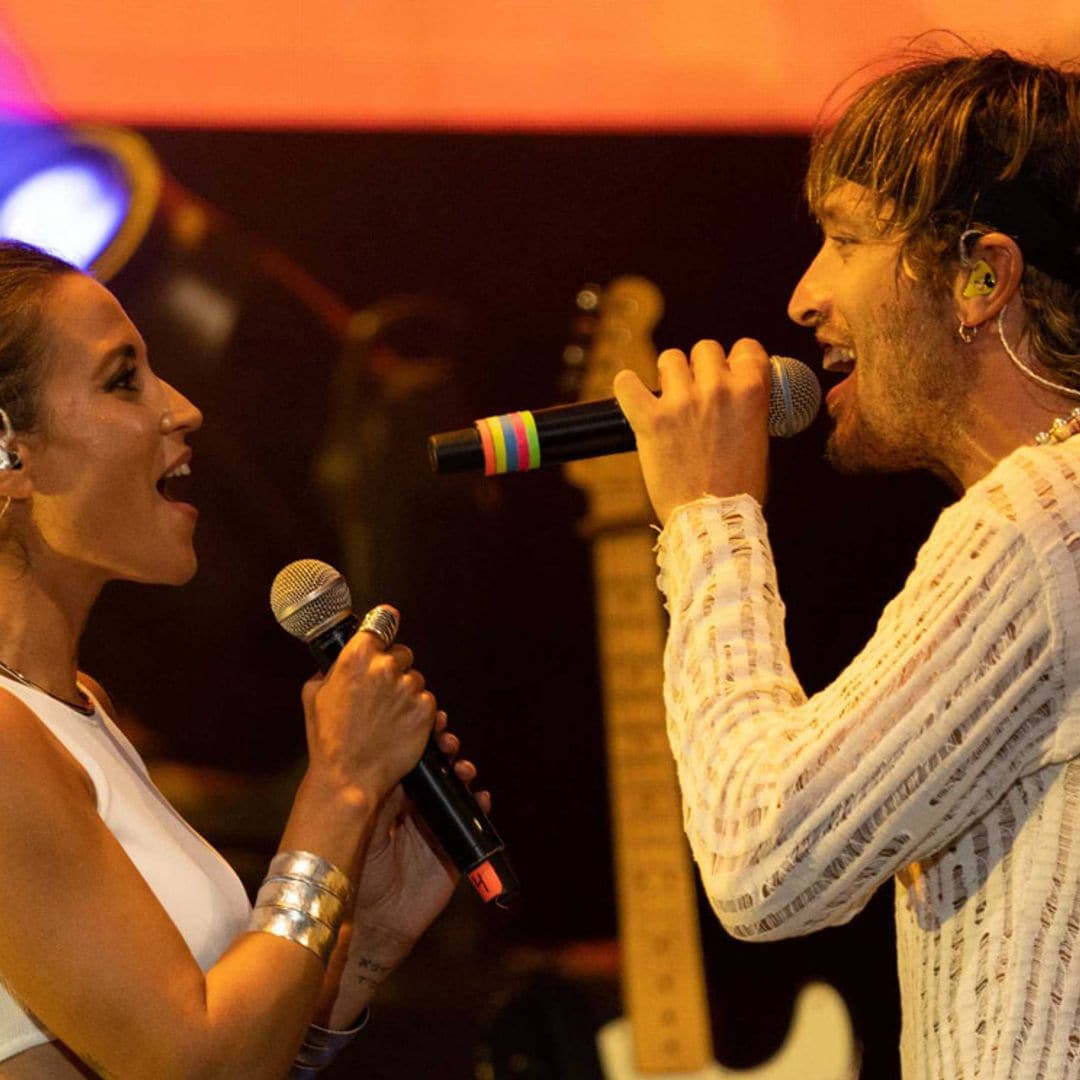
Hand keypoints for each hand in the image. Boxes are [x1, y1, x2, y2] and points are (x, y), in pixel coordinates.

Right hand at [301, 623, 436, 805]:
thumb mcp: (313, 696)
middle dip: (394, 668)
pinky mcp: (425, 709)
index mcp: (357, 657)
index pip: (381, 622)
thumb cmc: (329, 741)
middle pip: (402, 653)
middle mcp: (385, 666)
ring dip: (406, 692)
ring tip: (387, 716)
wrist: (349, 776)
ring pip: (415, 679)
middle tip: (380, 692)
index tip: (387, 625)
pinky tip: (399, 727)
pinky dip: (418, 712)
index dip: (384, 626)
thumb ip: (328, 670)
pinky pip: (427, 701)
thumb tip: (335, 661)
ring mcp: (408, 687)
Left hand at [320, 714, 490, 1026]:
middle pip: (436, 774)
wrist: (365, 922)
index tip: (431, 721)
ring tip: (463, 768)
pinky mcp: (453, 854)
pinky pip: (472, 825)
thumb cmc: (353, 871)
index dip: (421, 742)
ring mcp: (434, 832)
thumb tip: (394, 756)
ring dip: (463, 776)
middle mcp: (413, 813)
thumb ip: (379, 794)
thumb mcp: (362, 823)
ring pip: (456, 794)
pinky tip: (480, 796)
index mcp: (388, 802)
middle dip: (444, 753)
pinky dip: (479, 807)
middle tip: (448, 741)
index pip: (409, 763)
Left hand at [613, 338, 771, 524]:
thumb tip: (734, 390)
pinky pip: (626, 383)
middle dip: (700, 368)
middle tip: (695, 392)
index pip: (746, 348)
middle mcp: (717, 390)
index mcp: (751, 392)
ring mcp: (682, 403)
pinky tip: (633, 396)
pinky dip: (627, 387)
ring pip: (669, 359)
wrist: (713, 521)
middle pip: (704, 349)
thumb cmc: (739, 488)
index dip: (735, 360)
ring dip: (668, 376)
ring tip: (669, 399)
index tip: (728, 372)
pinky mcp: (651, 420)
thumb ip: (746, 407)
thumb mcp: (759, 438)